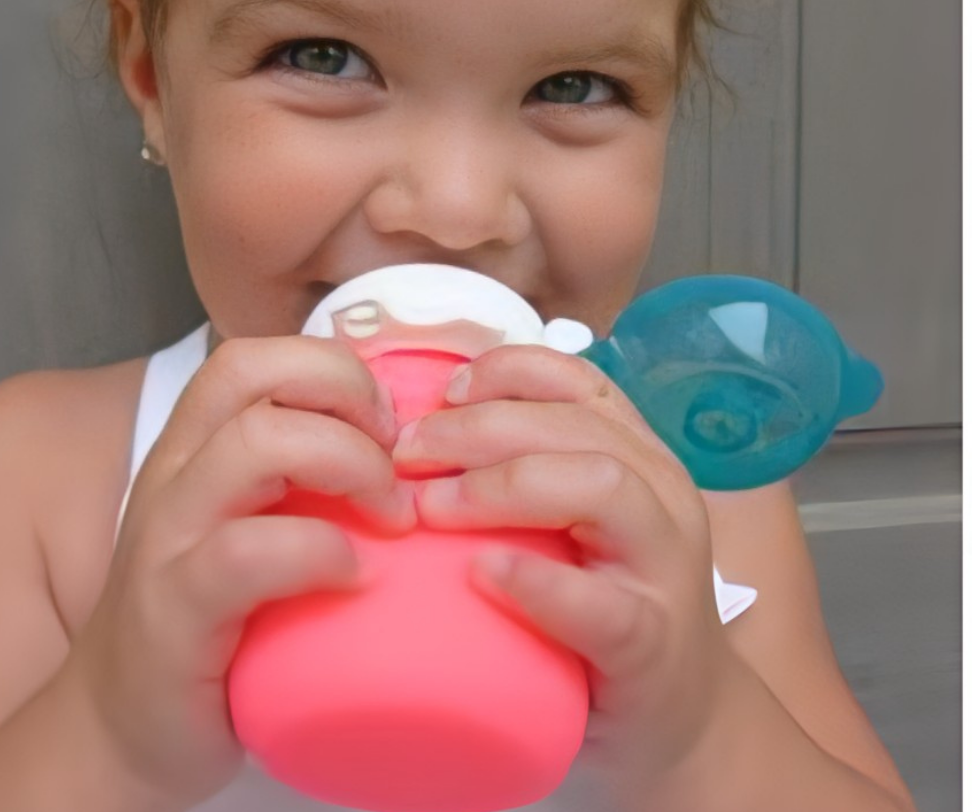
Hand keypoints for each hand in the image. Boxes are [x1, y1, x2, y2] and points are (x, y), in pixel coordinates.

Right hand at [62, 336, 413, 808]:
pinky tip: (356, 576)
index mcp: (196, 446)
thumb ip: (303, 476)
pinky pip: (249, 552)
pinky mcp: (174, 611)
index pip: (256, 356)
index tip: (387, 424)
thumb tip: (409, 443)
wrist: (122, 729)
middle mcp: (175, 474)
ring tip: (392, 516)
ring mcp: (168, 539)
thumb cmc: (218, 616)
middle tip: (398, 460)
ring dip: (350, 464)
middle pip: (252, 374)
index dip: (333, 367)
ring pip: (253, 446)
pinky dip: (320, 551)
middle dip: (347, 395)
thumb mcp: (255, 523)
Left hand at [393, 346, 736, 787]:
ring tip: (432, 507)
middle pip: (578, 426)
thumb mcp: (576, 526)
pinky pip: (604, 608)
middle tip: (407, 452)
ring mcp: (666, 571)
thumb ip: (528, 478)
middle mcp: (662, 496)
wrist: (687, 723)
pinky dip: (541, 584)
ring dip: (505, 485)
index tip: (447, 390)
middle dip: (481, 426)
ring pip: (603, 487)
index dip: (509, 371)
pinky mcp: (654, 648)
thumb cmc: (606, 609)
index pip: (580, 382)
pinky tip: (485, 573)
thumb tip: (417, 442)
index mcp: (637, 458)